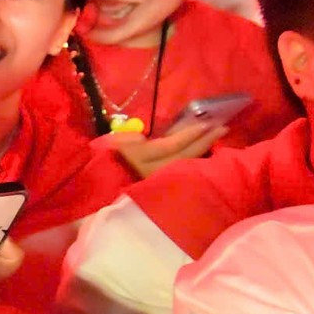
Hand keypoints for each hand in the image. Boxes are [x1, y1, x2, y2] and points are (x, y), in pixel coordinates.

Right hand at [96, 119, 225, 179]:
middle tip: (222, 128)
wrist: (90, 188)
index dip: (190, 134)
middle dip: (204, 142)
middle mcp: (151, 173)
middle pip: (184, 156)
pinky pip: (178, 174)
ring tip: (215, 140)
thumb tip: (145, 140)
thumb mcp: (109, 144)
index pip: (171, 145)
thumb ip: (130, 141)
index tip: (207, 123)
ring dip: (201, 152)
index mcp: (138, 158)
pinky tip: (200, 157)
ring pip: (184, 166)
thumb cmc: (97, 161)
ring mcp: (155, 183)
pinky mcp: (157, 190)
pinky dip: (191, 164)